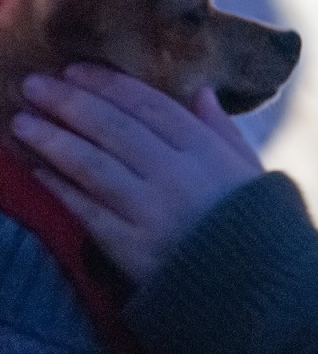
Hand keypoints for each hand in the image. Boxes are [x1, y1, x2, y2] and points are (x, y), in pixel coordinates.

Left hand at [13, 64, 263, 284]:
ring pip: (93, 165)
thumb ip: (222, 129)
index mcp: (206, 150)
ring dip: (53, 140)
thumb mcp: (249, 168)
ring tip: (22, 122)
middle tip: (33, 85)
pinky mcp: (130, 246)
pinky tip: (37, 168)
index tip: (75, 69)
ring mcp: (150, 210)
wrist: (257, 284)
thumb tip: (201, 92)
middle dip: (70, 104)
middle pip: (114, 129)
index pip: (150, 106)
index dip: (108, 86)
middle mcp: (175, 173)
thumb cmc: (256, 221)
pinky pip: (87, 210)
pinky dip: (60, 187)